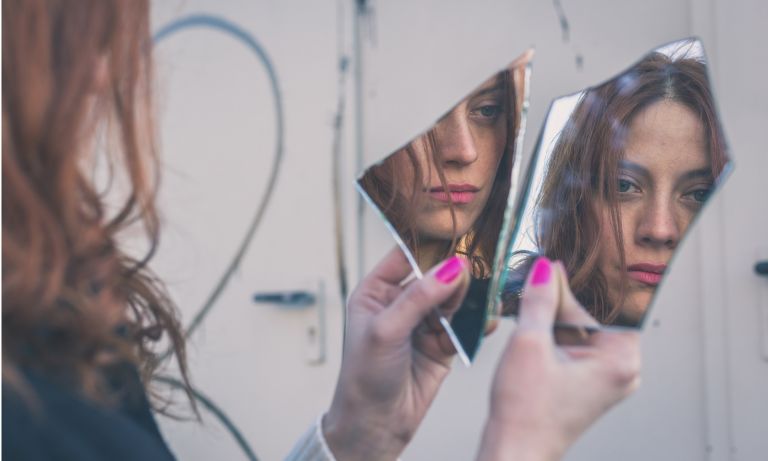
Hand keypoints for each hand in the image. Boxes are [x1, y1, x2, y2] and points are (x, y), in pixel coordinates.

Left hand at [324, 247, 469, 460]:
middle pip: (435, 277)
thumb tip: (450, 268)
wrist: (376, 424)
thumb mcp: (387, 330)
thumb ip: (419, 298)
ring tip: (484, 297)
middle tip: (474, 273)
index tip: (456, 237)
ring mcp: (422, 324)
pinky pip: (463, 326)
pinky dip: (476, 323)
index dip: (430, 247)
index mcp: (376, 291)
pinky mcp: (441, 344)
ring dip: (468, 299)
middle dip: (455, 276)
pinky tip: (486, 320)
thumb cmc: (364, 376)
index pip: (406, 257)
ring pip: (453, 300)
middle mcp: (399, 303)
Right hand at [477, 258, 640, 460]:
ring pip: (582, 329)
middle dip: (563, 301)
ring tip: (532, 314)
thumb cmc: (527, 412)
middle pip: (593, 314)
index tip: (553, 267)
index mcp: (621, 359)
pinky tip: (535, 333)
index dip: (576, 283)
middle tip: (537, 284)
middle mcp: (621, 370)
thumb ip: (540, 300)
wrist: (514, 449)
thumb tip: (545, 270)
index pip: (604, 304)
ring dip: (555, 318)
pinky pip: (575, 345)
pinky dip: (555, 335)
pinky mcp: (588, 383)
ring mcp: (606, 378)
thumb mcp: (530, 343)